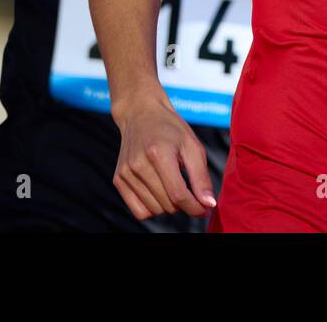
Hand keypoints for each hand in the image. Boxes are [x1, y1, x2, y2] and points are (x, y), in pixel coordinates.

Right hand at [112, 95, 215, 219]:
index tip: (205, 209)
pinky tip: (160, 192)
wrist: (141, 114)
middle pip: (168, 205)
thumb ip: (201, 177)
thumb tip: (208, 205)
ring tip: (173, 185)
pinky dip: (153, 208)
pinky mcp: (118, 180)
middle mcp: (138, 165)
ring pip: (155, 210)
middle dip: (184, 204)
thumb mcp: (193, 146)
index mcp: (159, 154)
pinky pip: (139, 211)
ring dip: (169, 206)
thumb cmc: (171, 129)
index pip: (179, 194)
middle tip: (190, 190)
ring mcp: (125, 173)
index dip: (195, 207)